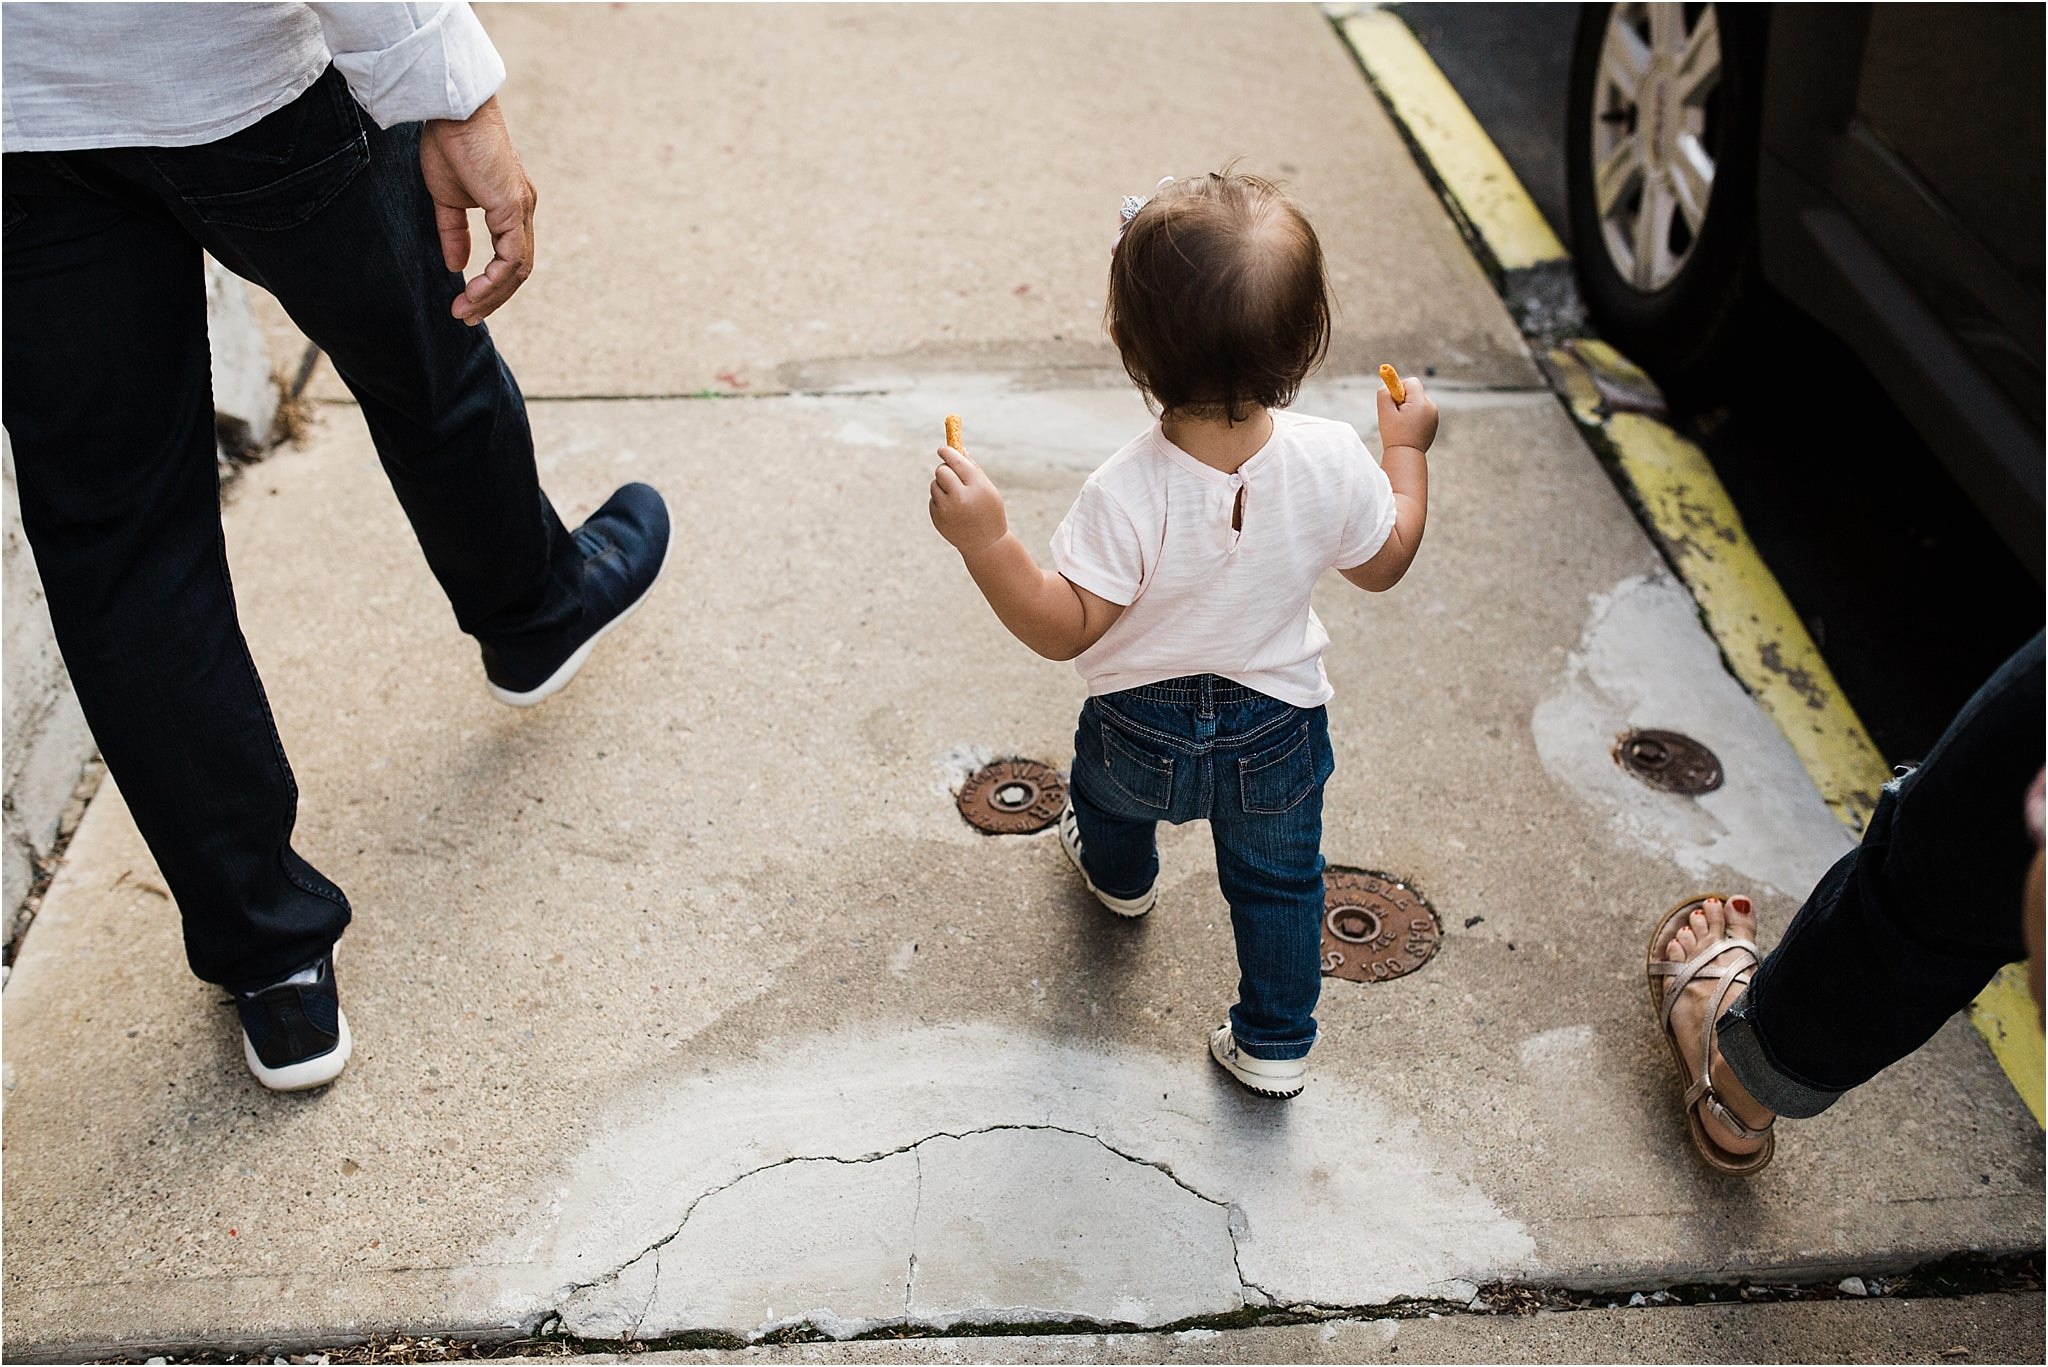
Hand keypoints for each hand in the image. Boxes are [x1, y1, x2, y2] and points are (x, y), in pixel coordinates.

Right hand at [419, 96, 536, 324]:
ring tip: (465, 310)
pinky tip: (473, 290)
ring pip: (518, 269)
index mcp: (510, 208)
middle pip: (518, 270)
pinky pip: (511, 256)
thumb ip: (453, 232)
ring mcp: (522, 210)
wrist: (451, 111)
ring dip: (492, 295)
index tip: (464, 300)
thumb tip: (455, 265)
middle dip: (492, 298)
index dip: (490, 284)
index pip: (509, 258)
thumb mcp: (447, 198)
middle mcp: (523, 211)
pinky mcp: (513, 207)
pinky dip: (495, 279)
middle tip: (466, 316)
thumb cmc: (448, 144)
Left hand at [929, 445, 1007, 555]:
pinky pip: (933, 499)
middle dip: (945, 469)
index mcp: (977, 487)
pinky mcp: (938, 518)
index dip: (947, 452)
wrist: (985, 544)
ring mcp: (947, 509)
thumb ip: (972, 469)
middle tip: (952, 474)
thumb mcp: (988, 489)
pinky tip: (953, 511)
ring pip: (935, 484)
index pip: (956, 461)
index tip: (942, 449)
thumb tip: (958, 449)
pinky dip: (940, 500)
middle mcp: (960, 497)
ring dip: (942, 486)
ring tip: (956, 497)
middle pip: (941, 471)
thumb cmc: (989, 511)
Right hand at [1376, 374, 1438, 453]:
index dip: (1399, 388)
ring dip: (1408, 409)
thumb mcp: (1384, 412)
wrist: (1406, 457)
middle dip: (1403, 400)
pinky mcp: (1433, 424)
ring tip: (1402, 426)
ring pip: (1418, 403)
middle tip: (1396, 416)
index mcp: (1421, 402)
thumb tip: (1387, 387)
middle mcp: (1431, 407)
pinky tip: (1408, 431)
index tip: (1393, 402)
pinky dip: (1413, 418)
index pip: (1411, 382)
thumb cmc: (1394, 435)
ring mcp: (1434, 416)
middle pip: (1415, 392)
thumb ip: (1384, 395)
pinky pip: (1421, 413)